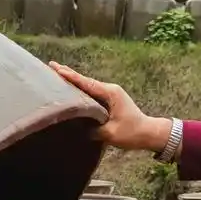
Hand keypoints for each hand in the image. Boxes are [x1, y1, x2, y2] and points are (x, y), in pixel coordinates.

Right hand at [49, 62, 172, 151]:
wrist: (149, 133)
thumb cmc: (132, 133)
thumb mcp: (111, 134)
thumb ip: (93, 130)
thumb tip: (79, 128)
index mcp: (111, 94)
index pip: (87, 84)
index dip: (71, 77)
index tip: (57, 69)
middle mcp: (110, 90)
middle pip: (86, 81)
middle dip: (69, 74)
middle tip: (51, 66)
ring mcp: (111, 94)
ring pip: (88, 86)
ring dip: (74, 81)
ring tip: (57, 75)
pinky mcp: (110, 101)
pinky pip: (92, 94)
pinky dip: (81, 90)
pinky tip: (71, 91)